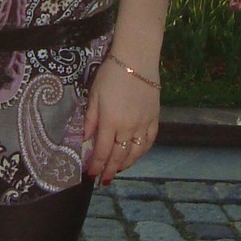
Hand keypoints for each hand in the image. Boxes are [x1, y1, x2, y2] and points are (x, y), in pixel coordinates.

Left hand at [82, 53, 158, 185]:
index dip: (96, 166)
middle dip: (109, 171)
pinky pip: (149, 141)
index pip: (102, 152)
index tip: (91, 175)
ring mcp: (143, 124)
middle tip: (104, 181)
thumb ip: (90, 119)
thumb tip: (85, 140)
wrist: (137, 60)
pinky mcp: (154, 119)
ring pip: (135, 153)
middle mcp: (127, 128)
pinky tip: (135, 155)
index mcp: (110, 122)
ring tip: (117, 170)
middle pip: (118, 156)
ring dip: (125, 165)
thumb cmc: (111, 74)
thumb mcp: (94, 95)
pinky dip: (142, 152)